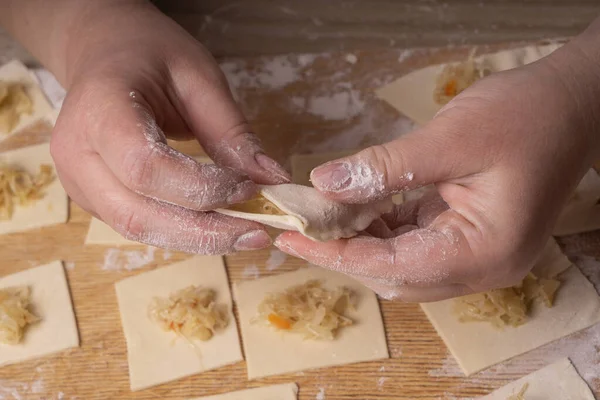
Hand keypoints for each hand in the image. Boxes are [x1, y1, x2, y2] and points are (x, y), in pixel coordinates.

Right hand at [49, 2, 289, 252]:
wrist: (103, 54)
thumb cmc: (149, 55)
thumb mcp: (198, 77)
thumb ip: (231, 130)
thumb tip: (272, 179)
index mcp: (99, 110)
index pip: (146, 167)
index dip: (201, 187)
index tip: (249, 188)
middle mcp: (76, 155)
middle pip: (139, 213)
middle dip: (205, 232)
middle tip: (258, 233)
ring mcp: (77, 182)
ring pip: (138, 229)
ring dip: (197, 239)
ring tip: (245, 234)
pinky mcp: (92, 198)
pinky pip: (139, 225)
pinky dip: (182, 232)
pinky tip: (218, 226)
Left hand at [275, 42, 599, 301]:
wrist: (572, 104)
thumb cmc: (525, 116)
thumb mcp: (449, 139)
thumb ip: (384, 169)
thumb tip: (323, 185)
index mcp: (485, 251)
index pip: (394, 267)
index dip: (337, 255)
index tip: (292, 240)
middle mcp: (482, 266)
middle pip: (396, 275)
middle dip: (344, 251)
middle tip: (301, 226)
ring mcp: (477, 254)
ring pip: (402, 263)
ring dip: (361, 240)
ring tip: (323, 215)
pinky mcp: (469, 237)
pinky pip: (415, 244)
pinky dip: (382, 229)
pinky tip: (358, 206)